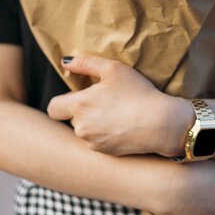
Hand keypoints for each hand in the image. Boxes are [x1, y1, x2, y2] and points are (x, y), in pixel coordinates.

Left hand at [47, 53, 193, 155]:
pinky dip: (104, 134)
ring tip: (115, 113)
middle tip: (103, 102)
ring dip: (92, 123)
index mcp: (80, 105)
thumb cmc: (138, 92)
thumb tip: (64, 61)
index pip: (53, 108)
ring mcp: (92, 142)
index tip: (78, 96)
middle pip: (70, 118)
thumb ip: (85, 63)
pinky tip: (121, 125)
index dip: (62, 101)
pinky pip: (96, 142)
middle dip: (81, 111)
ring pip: (84, 130)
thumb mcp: (113, 69)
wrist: (161, 123)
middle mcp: (81, 127)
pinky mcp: (104, 152)